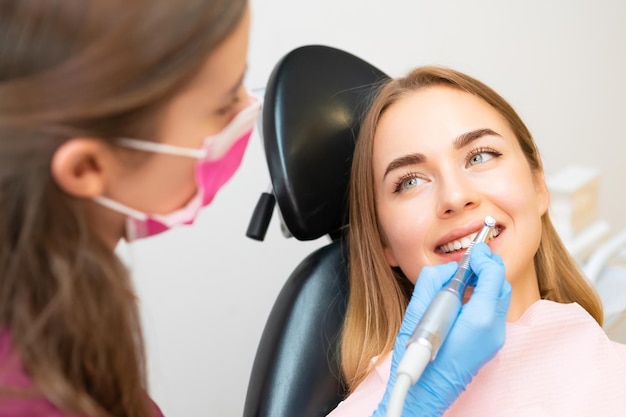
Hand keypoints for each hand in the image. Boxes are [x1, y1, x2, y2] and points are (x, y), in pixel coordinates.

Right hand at [373, 243, 510, 416]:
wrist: (424, 390)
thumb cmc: (417, 354)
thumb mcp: (417, 310)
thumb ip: (433, 281)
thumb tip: (449, 268)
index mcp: (477, 318)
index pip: (493, 274)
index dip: (483, 257)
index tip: (474, 249)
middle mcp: (493, 328)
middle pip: (501, 284)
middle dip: (487, 268)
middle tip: (469, 261)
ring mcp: (495, 338)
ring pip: (499, 298)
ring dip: (485, 283)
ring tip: (465, 278)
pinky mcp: (491, 344)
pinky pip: (492, 311)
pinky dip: (482, 298)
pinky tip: (463, 299)